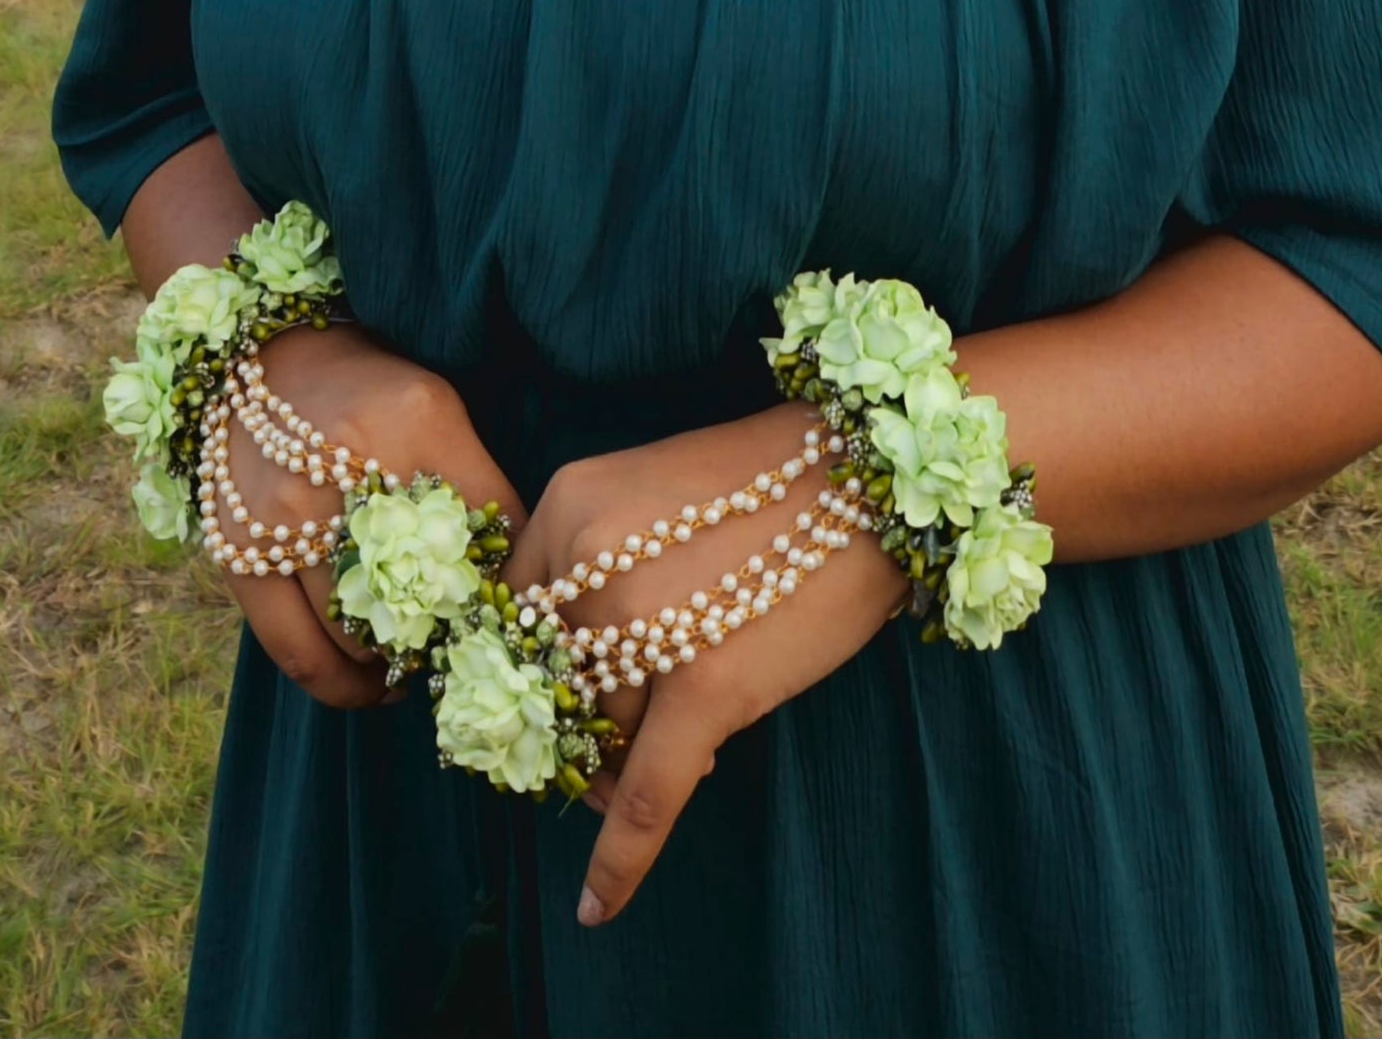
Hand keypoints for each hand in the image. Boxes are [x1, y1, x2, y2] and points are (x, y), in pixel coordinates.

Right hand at [212, 323, 527, 708]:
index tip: (510, 612)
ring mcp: (286, 516)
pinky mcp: (239, 554)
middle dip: (448, 634)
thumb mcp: (439, 409)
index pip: (489, 526)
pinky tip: (369, 687)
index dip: (505, 583)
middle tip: (461, 647)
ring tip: (416, 665)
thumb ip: (477, 481)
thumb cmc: (370, 391)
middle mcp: (348, 471)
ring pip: (359, 633)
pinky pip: (296, 650)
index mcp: (417, 422)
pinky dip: (339, 685)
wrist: (269, 361)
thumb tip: (513, 571)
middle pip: (422, 594)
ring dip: (396, 664)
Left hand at [503, 406, 906, 924]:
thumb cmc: (765, 484)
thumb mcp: (649, 492)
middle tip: (629, 738)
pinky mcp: (702, 690)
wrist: (866, 477)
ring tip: (704, 712)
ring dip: (641, 747)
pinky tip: (598, 905)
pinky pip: (644, 798)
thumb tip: (567, 683)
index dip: (539, 674)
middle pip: (557, 687)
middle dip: (589, 726)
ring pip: (608, 734)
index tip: (563, 701)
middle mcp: (586, 566)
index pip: (515, 622)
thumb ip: (594, 562)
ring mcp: (639, 629)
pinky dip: (620, 860)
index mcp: (567, 505)